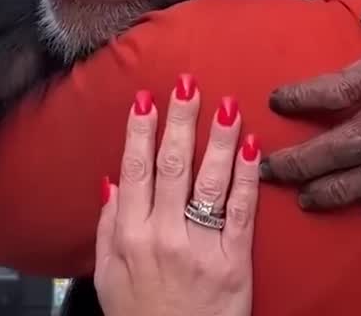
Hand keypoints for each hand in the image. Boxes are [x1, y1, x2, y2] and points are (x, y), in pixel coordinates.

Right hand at [95, 77, 259, 315]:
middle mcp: (163, 236)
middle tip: (188, 83)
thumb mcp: (107, 277)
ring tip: (228, 104)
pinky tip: (253, 147)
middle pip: (172, 166)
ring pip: (210, 181)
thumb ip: (107, 228)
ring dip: (219, 139)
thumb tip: (113, 182)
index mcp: (129, 236)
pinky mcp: (234, 263)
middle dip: (180, 120)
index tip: (146, 98)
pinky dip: (248, 176)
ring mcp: (201, 249)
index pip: (134, 171)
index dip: (139, 132)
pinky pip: (242, 211)